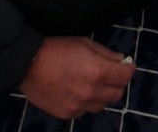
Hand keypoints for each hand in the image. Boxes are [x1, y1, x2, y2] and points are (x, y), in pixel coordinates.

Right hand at [20, 36, 134, 118]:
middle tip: (112, 74)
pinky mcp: (67, 114)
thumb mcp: (85, 43)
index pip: (126, 76)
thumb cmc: (58, 48)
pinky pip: (84, 111)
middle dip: (118, 83)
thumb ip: (106, 54)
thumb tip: (121, 61)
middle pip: (117, 94)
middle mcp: (91, 92)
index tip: (126, 65)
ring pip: (102, 105)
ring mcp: (79, 106)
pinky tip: (77, 91)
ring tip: (93, 83)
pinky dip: (86, 103)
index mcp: (98, 71)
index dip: (129, 69)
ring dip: (102, 94)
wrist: (28, 65)